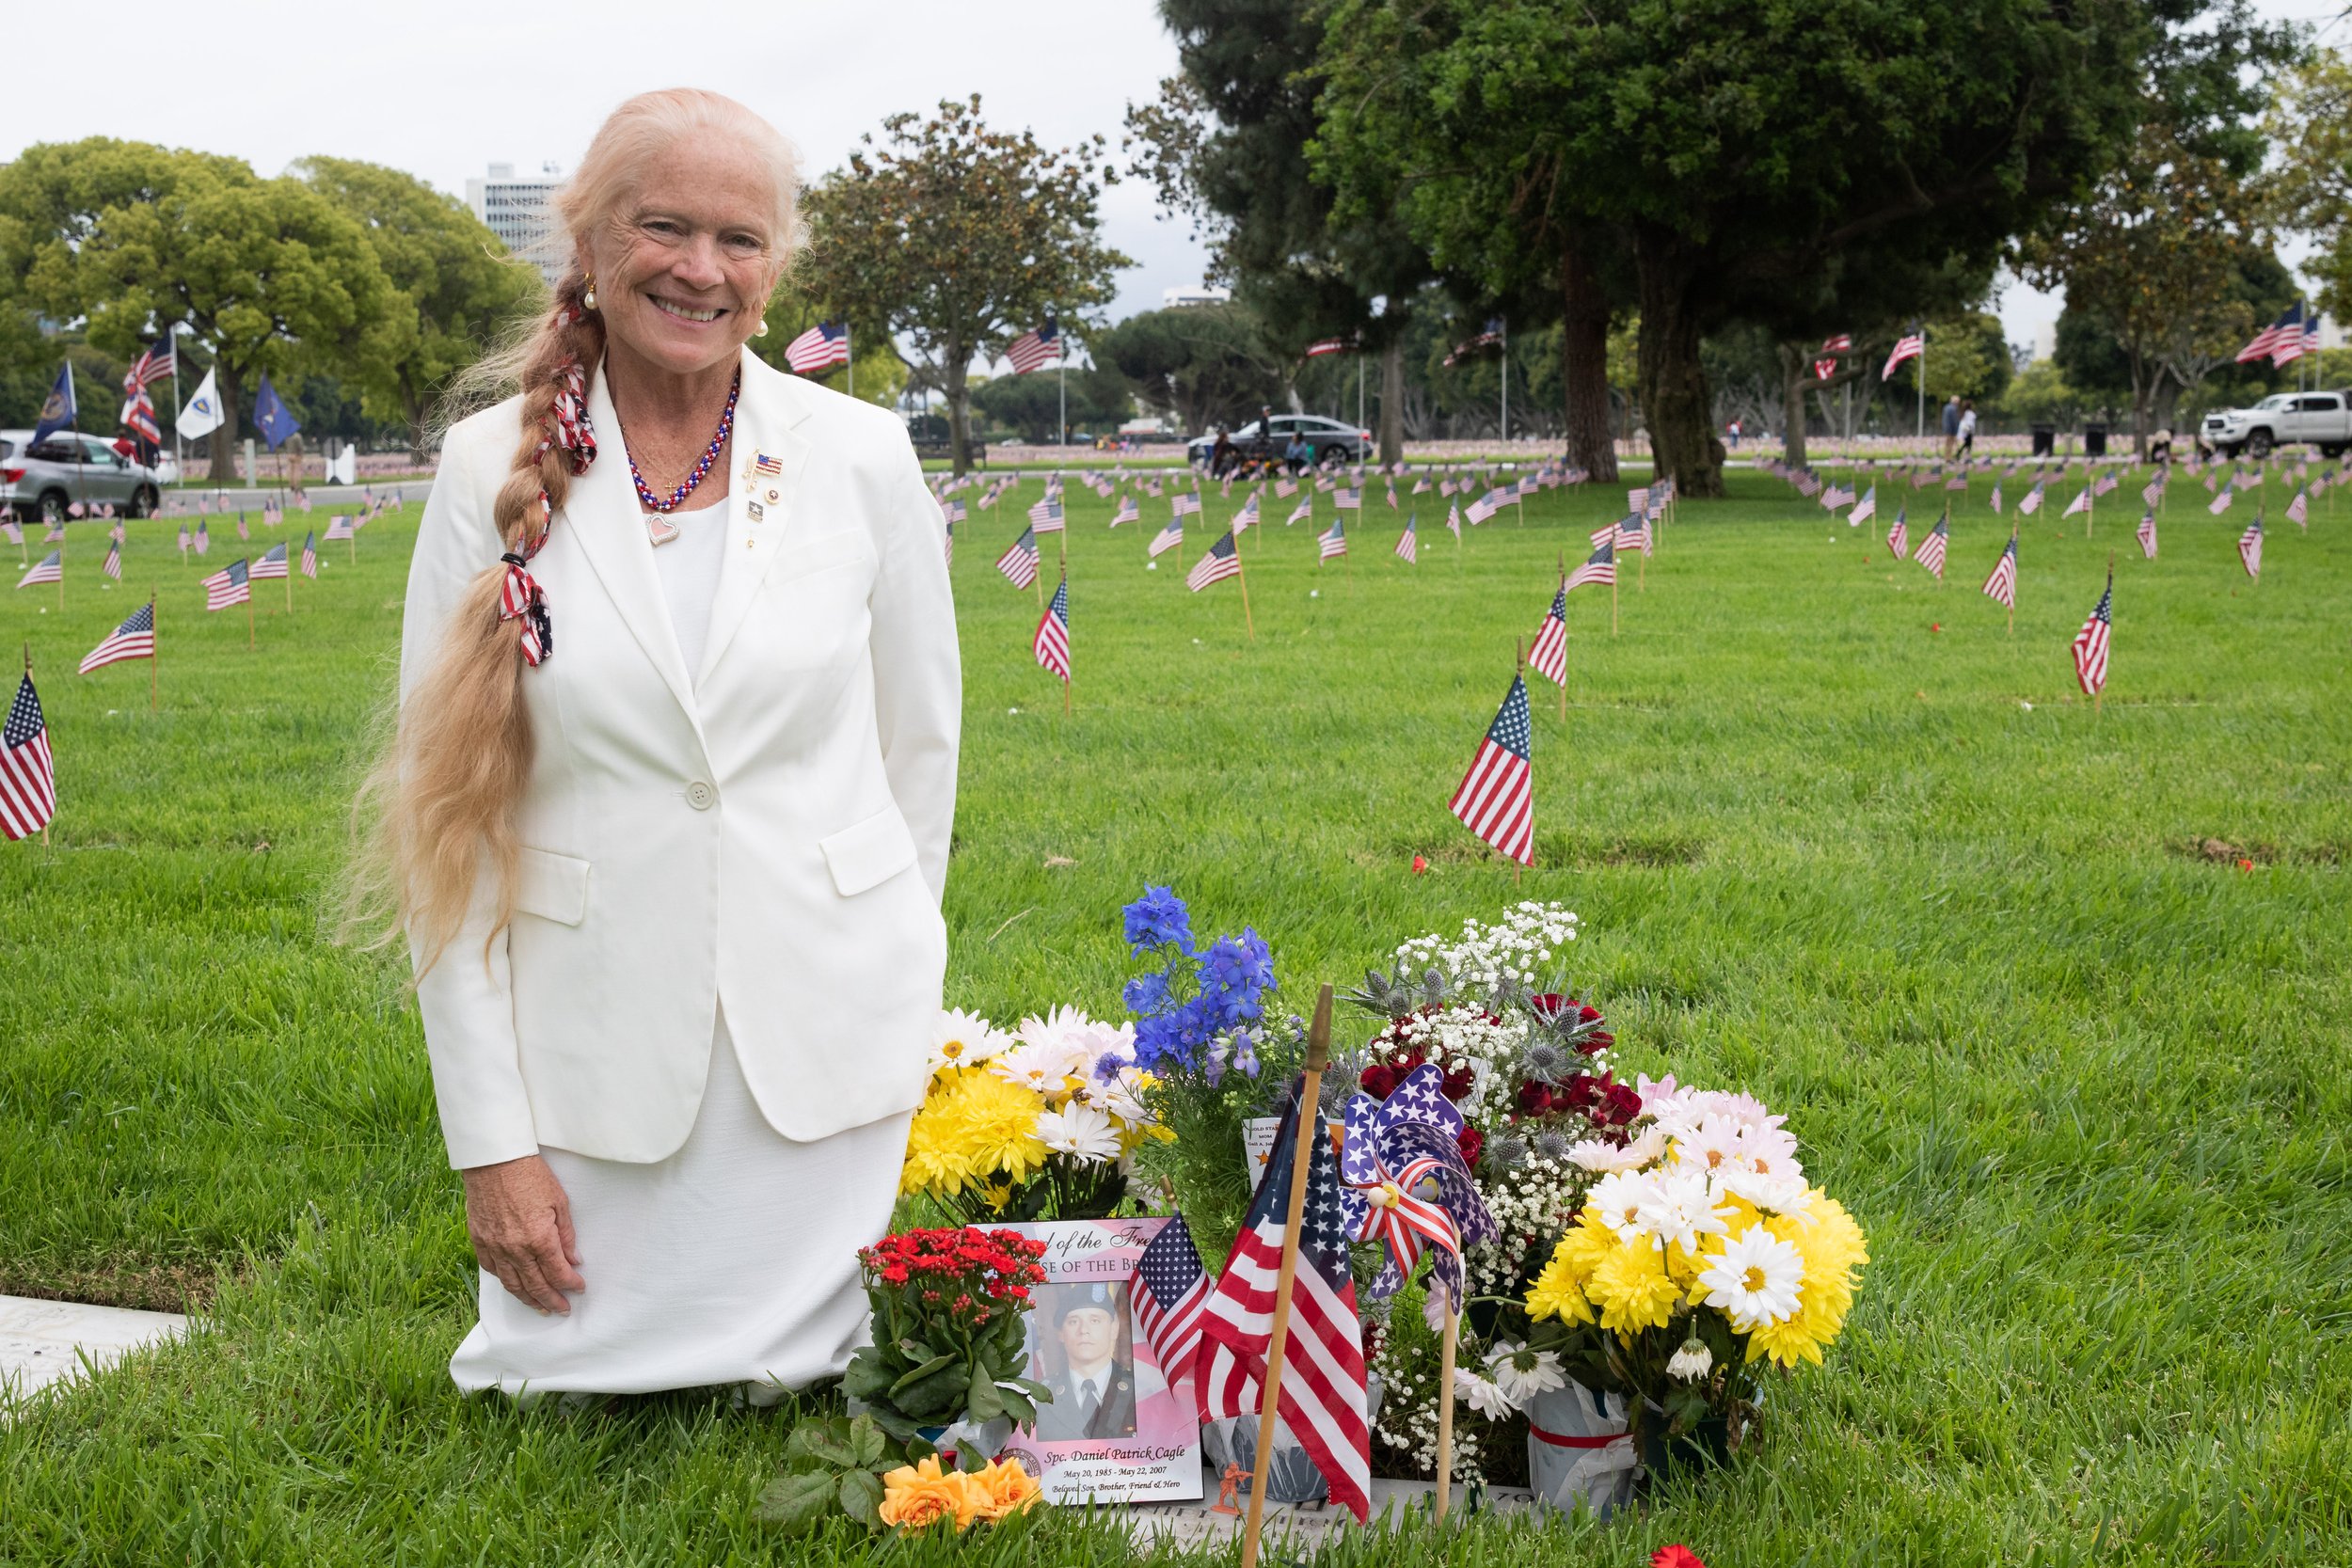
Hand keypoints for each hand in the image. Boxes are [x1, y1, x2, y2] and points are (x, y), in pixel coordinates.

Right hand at [461, 1154, 584, 1314]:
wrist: (495, 1161)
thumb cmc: (531, 1176)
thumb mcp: (560, 1202)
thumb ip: (566, 1235)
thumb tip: (573, 1259)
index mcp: (539, 1238)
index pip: (558, 1273)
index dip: (570, 1284)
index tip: (579, 1288)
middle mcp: (515, 1248)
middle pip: (535, 1285)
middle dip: (551, 1300)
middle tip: (562, 1309)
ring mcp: (495, 1247)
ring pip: (511, 1284)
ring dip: (527, 1298)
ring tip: (539, 1307)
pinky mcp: (479, 1240)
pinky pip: (491, 1269)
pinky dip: (504, 1280)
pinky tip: (513, 1285)